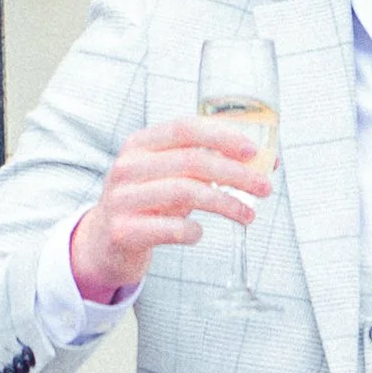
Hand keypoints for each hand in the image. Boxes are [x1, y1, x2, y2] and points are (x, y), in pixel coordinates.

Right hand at [72, 117, 272, 302]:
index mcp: (140, 145)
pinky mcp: (124, 231)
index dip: (222, 136)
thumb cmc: (149, 203)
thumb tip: (267, 162)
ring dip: (226, 203)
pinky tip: (199, 233)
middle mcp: (127, 167)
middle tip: (265, 187)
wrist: (104, 243)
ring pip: (186, 192)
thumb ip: (208, 166)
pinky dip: (193, 230)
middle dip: (236, 173)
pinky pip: (171, 228)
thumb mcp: (170, 177)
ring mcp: (122, 198)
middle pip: (192, 161)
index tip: (254, 151)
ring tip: (248, 215)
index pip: (185, 129)